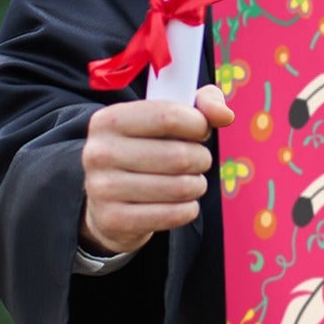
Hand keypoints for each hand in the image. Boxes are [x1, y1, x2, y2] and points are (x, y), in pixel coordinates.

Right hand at [79, 83, 234, 255]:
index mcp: (109, 120)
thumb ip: (202, 103)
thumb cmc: (147, 149)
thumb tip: (225, 115)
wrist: (108, 200)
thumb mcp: (168, 116)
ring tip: (190, 182)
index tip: (201, 131)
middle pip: (179, 156)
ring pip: (180, 187)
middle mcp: (99, 152)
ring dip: (197, 185)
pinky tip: (181, 203)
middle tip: (198, 161)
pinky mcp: (113, 220)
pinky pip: (173, 215)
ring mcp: (102, 189)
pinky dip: (188, 209)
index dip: (198, 124)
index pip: (168, 116)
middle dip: (201, 159)